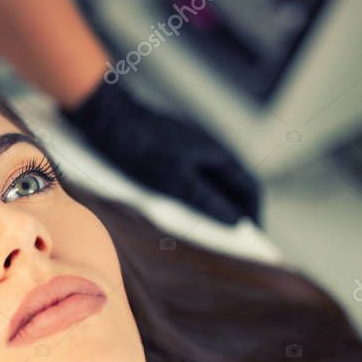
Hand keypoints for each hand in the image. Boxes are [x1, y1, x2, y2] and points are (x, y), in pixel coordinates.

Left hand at [63, 80, 260, 224]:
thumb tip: (235, 221)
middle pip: (234, 187)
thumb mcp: (175, 180)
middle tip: (230, 244)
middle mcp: (211, 149)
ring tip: (207, 234)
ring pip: (213, 183)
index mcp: (220, 154)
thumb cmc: (140, 147)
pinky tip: (181, 213)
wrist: (108, 116)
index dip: (253, 216)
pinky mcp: (172, 151)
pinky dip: (195, 199)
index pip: (249, 189)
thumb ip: (207, 200)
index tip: (252, 242)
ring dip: (215, 207)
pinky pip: (193, 179)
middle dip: (235, 214)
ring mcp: (192, 148)